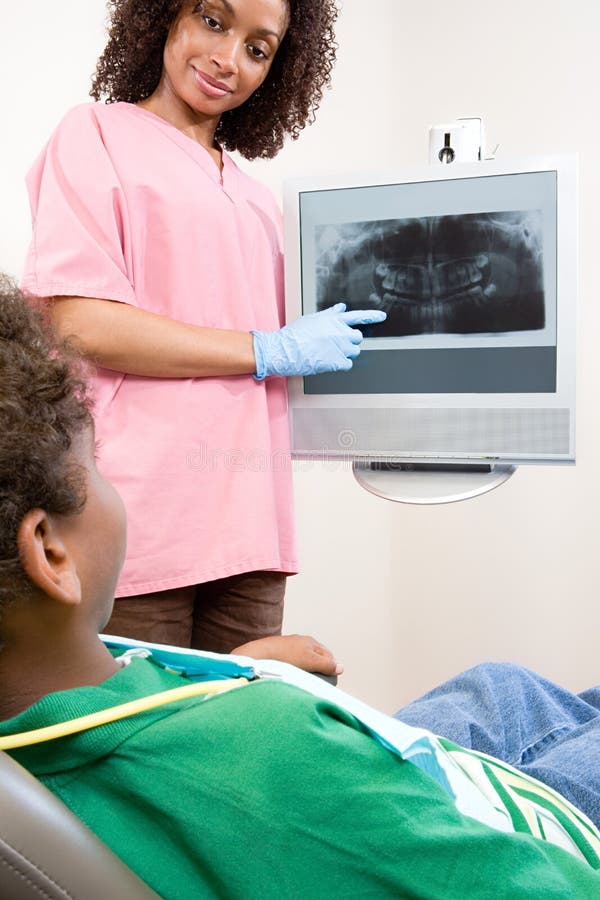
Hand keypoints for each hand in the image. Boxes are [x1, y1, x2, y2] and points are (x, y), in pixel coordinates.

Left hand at [231, 634, 342, 676]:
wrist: (258, 656)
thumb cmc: (285, 657)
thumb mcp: (311, 661)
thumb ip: (327, 665)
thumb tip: (341, 668)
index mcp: (310, 641)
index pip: (328, 655)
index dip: (331, 668)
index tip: (330, 682)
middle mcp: (299, 642)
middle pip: (315, 658)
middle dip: (318, 670)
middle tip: (317, 684)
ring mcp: (287, 648)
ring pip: (302, 662)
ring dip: (305, 672)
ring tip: (302, 682)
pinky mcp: (276, 655)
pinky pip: (290, 665)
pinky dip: (292, 672)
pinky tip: (289, 678)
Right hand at [251, 303, 386, 378]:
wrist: (285, 351)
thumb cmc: (294, 335)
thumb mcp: (312, 319)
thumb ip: (330, 314)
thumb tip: (341, 308)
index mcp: (334, 320)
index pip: (358, 317)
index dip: (372, 316)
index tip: (381, 316)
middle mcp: (340, 332)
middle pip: (357, 338)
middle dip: (349, 341)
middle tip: (335, 344)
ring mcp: (340, 348)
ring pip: (354, 352)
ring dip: (345, 353)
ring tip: (328, 353)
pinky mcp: (337, 362)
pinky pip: (347, 365)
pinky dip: (340, 365)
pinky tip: (328, 362)